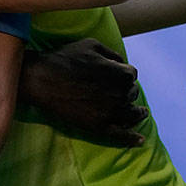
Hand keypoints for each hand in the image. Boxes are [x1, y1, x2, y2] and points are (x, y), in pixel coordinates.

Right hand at [19, 38, 147, 145]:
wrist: (44, 79)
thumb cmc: (66, 58)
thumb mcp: (91, 45)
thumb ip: (112, 54)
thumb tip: (122, 63)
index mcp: (120, 73)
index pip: (132, 74)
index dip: (124, 73)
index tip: (118, 75)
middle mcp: (120, 94)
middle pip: (132, 93)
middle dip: (127, 90)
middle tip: (118, 90)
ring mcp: (111, 112)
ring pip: (132, 115)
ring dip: (138, 113)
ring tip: (142, 113)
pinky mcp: (100, 127)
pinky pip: (122, 135)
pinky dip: (132, 138)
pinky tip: (140, 140)